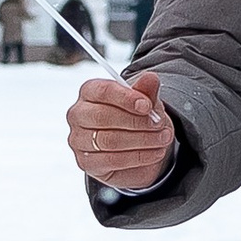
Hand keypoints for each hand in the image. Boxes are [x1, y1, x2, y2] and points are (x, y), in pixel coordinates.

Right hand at [68, 67, 175, 189]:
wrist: (137, 146)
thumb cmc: (136, 116)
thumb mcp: (145, 102)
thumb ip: (147, 90)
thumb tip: (151, 78)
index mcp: (89, 92)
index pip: (103, 91)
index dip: (126, 98)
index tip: (147, 106)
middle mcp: (78, 114)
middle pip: (103, 117)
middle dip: (136, 121)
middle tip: (159, 124)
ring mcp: (79, 140)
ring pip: (109, 140)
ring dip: (142, 140)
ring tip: (162, 138)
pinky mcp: (86, 163)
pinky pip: (112, 160)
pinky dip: (138, 157)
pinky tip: (155, 152)